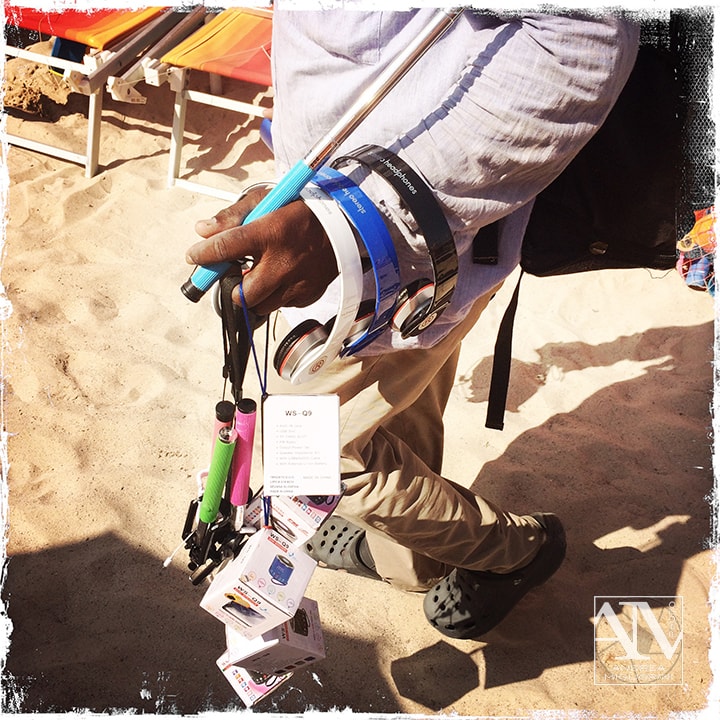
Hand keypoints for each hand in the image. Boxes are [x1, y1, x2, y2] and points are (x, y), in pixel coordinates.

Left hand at [186, 186, 337, 314]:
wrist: (346, 226)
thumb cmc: (302, 211)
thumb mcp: (267, 200)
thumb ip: (233, 215)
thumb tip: (204, 230)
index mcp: (269, 233)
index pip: (225, 248)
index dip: (203, 254)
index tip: (195, 256)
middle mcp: (281, 263)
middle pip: (242, 294)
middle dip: (233, 288)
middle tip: (235, 276)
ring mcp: (296, 283)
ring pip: (261, 305)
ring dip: (255, 294)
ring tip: (261, 276)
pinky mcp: (308, 295)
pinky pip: (283, 305)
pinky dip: (277, 295)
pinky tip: (283, 278)